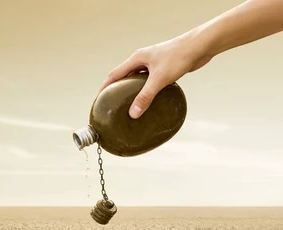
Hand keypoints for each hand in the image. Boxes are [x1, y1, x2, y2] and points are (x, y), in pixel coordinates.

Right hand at [98, 34, 212, 118]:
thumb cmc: (179, 57)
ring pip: (138, 79)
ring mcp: (154, 63)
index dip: (105, 88)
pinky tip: (151, 100)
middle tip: (113, 104)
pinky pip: (151, 81)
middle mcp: (143, 60)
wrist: (201, 46)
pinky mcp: (164, 67)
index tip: (99, 100)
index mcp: (136, 59)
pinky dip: (148, 90)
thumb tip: (133, 114)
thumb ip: (145, 97)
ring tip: (130, 105)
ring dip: (133, 90)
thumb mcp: (159, 79)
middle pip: (125, 76)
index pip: (114, 75)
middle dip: (118, 90)